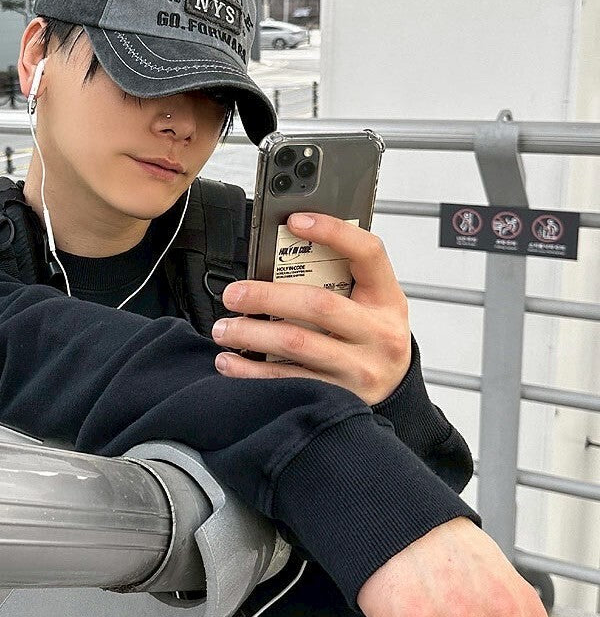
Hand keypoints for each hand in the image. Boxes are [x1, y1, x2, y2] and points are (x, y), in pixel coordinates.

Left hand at [212, 213, 411, 404]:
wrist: (393, 392)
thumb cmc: (372, 339)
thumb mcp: (371, 305)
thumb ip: (340, 280)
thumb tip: (283, 252)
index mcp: (387, 299)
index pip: (368, 253)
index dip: (332, 232)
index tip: (295, 220)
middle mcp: (378, 333)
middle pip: (318, 304)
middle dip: (266, 296)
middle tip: (234, 294)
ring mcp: (359, 368)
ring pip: (296, 344)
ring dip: (251, 334)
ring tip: (224, 329)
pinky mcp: (337, 396)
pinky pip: (287, 381)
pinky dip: (251, 372)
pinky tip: (230, 362)